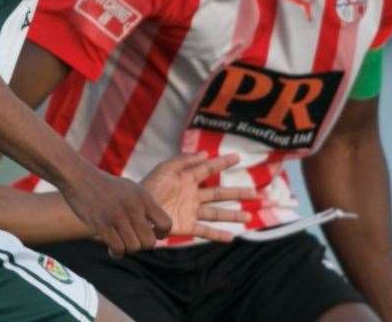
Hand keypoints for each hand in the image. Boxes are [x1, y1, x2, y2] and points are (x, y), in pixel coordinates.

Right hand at [60, 166, 172, 258]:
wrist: (80, 178)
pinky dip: (116, 252)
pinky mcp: (102, 225)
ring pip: (134, 248)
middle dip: (142, 245)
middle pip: (149, 242)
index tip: (152, 233)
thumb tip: (157, 229)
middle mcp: (133, 207)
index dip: (161, 234)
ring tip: (121, 241)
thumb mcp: (131, 190)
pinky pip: (118, 249)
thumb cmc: (107, 187)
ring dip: (127, 248)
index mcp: (143, 197)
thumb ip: (145, 207)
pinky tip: (112, 247)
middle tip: (133, 239)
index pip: (166, 224)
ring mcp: (117, 216)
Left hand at [141, 153, 255, 242]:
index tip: (238, 157)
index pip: (209, 169)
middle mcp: (192, 195)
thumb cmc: (149, 187)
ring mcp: (190, 211)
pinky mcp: (186, 226)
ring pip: (216, 212)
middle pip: (219, 193)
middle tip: (255, 193)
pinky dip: (218, 234)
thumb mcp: (165, 169)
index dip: (223, 162)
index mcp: (187, 178)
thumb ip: (185, 161)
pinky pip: (205, 230)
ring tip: (249, 217)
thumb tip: (206, 154)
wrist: (136, 211)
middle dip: (237, 193)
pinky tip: (231, 237)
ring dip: (233, 215)